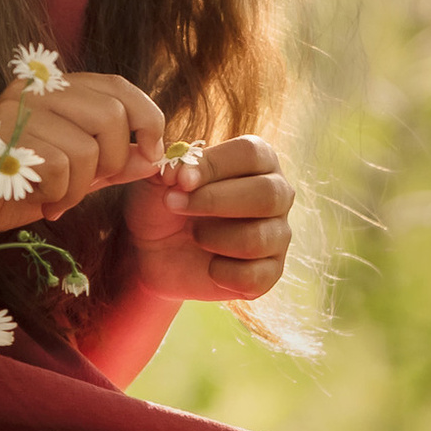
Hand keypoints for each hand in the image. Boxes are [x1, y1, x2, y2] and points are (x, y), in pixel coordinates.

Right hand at [0, 67, 165, 224]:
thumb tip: (154, 158)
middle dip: (113, 162)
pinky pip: (60, 170)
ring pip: (87, 149)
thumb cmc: (16, 186)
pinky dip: (58, 195)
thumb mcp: (75, 173)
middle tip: (89, 184)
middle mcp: (35, 89)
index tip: (152, 152)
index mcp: (54, 87)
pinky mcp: (3, 138)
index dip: (147, 117)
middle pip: (110, 116)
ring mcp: (16, 110)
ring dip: (80, 187)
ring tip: (56, 196)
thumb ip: (114, 163)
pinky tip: (38, 198)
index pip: (117, 85)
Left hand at [123, 132, 293, 304]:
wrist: (153, 251)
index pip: (252, 153)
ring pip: (258, 238)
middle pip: (268, 193)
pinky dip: (221, 273)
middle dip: (215, 201)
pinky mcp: (270, 273)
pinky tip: (208, 265)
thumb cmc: (164, 203)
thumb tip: (179, 169)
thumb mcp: (159, 179)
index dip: (215, 165)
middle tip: (175, 205)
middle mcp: (277, 194)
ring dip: (213, 238)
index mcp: (258, 160)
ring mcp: (277, 235)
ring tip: (193, 235)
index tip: (180, 179)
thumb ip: (170, 166)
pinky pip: (254, 277)